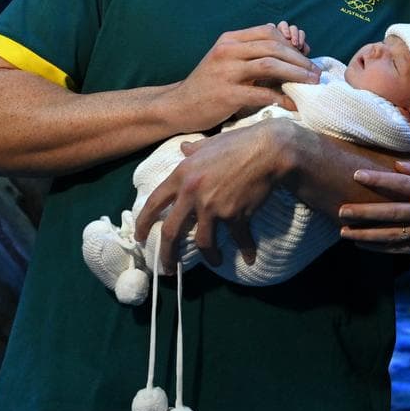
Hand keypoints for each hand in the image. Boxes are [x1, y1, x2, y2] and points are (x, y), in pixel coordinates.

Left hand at [134, 118, 293, 273]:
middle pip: (171, 231)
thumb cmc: (238, 143)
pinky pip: (238, 238)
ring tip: (215, 261)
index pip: (154, 203)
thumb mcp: (209, 144)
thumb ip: (193, 150)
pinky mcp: (234, 215)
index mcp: (181, 175)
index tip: (141, 237)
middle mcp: (192, 193)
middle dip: (167, 254)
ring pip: (202, 242)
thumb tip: (183, 147)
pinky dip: (246, 249)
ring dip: (209, 256)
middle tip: (166, 267)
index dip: (144, 223)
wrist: (268, 150)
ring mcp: (213, 206)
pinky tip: (250, 256)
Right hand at [168, 24, 319, 132]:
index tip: (305, 57)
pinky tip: (293, 105)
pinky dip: (281, 98)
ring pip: (270, 65)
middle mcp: (227, 51)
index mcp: (229, 40)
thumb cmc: (208, 84)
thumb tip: (286, 47)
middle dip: (300, 59)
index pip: (269, 32)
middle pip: (273, 47)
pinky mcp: (226, 95)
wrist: (179, 106)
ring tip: (311, 83)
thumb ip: (251, 52)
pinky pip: (261, 94)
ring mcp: (226, 72)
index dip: (291, 43)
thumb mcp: (226, 60)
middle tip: (316, 72)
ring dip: (296, 74)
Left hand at [338, 159, 409, 257]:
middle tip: (342, 210)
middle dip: (365, 212)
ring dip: (366, 235)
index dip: (379, 179)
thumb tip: (395, 163)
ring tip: (344, 232)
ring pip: (391, 235)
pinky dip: (378, 248)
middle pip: (392, 212)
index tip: (357, 175)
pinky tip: (360, 245)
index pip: (402, 183)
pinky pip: (397, 249)